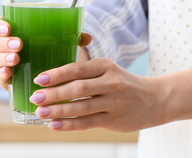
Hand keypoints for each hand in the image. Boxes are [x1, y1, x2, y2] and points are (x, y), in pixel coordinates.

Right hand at [0, 16, 91, 89]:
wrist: (43, 67)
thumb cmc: (47, 46)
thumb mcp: (57, 39)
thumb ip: (70, 36)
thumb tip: (87, 37)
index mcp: (10, 31)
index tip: (8, 27)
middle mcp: (1, 46)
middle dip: (3, 43)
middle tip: (19, 45)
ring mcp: (2, 63)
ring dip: (3, 58)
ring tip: (16, 59)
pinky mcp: (6, 79)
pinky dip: (2, 76)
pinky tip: (9, 74)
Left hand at [29, 58, 164, 131]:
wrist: (156, 99)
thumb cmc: (125, 83)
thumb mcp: (109, 69)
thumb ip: (86, 69)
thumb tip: (56, 72)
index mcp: (106, 66)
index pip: (77, 69)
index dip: (57, 74)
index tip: (39, 79)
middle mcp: (111, 83)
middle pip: (78, 89)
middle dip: (54, 94)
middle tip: (35, 98)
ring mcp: (114, 103)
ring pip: (81, 107)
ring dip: (58, 111)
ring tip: (40, 112)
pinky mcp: (114, 120)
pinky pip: (88, 123)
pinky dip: (70, 125)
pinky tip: (55, 125)